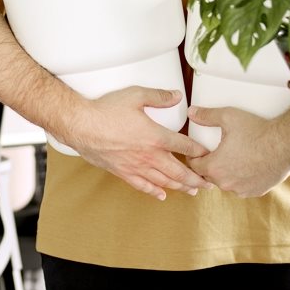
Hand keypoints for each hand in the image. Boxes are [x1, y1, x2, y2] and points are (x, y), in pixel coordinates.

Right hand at [67, 85, 212, 200]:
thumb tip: (177, 96)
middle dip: (195, 179)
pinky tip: (162, 195)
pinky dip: (154, 191)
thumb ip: (159, 96)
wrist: (80, 125)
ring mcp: (135, 166)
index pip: (184, 146)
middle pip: (178, 171)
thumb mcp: (136, 95)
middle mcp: (148, 156)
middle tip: (208, 184)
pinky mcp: (122, 172)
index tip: (209, 156)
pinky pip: (142, 186)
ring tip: (193, 192)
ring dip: (180, 187)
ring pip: (163, 181)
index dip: (199, 151)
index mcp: (155, 137)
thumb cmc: (106, 110)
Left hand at [186, 105, 289, 197]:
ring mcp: (241, 189)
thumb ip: (207, 116)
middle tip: (219, 151)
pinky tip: (248, 166)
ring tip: (235, 157)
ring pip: (227, 182)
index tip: (201, 150)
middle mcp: (225, 183)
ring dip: (227, 173)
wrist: (285, 143)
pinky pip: (242, 187)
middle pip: (210, 175)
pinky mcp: (255, 192)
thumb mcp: (229, 117)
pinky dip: (243, 179)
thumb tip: (192, 113)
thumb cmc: (257, 130)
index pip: (194, 166)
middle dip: (211, 164)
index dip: (196, 156)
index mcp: (214, 167)